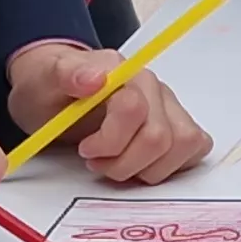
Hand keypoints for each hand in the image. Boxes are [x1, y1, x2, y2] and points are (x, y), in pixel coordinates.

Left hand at [5, 40, 211, 183]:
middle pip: (159, 136)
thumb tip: (95, 79)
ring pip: (183, 145)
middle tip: (96, 162)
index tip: (86, 150)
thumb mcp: (46, 79)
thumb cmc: (52, 89)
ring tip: (117, 165)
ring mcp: (170, 108)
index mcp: (125, 73)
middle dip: (124, 162)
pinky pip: (195, 149)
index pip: (134, 110)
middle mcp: (154, 88)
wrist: (56, 92)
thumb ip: (67, 74)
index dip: (110, 140)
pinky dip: (170, 166)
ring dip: (147, 168)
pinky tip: (141, 165)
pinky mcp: (179, 126)